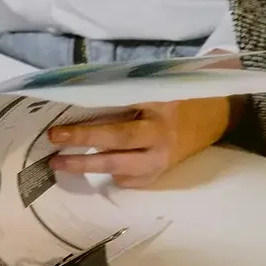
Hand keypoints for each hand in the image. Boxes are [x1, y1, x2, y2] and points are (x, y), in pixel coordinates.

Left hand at [48, 96, 235, 186]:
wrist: (211, 119)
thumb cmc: (174, 97)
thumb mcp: (155, 85)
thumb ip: (124, 90)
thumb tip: (80, 90)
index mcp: (158, 105)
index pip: (121, 107)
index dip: (95, 111)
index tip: (67, 109)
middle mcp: (160, 135)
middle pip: (118, 139)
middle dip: (84, 139)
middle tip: (54, 137)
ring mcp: (161, 159)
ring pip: (120, 166)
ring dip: (86, 165)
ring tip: (58, 162)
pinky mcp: (159, 175)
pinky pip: (129, 179)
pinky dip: (107, 174)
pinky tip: (85, 168)